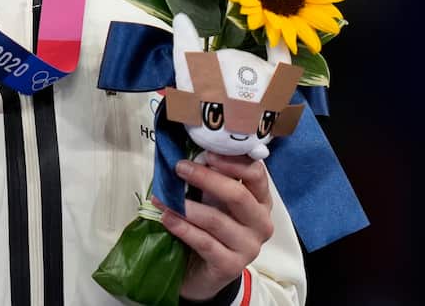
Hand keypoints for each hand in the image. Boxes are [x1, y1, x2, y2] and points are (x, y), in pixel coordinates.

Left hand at [157, 152, 274, 301]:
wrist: (201, 272)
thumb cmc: (208, 228)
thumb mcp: (211, 200)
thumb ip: (209, 180)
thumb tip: (189, 154)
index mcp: (260, 201)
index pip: (256, 174)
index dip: (233, 162)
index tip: (207, 153)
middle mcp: (261, 223)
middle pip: (238, 195)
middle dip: (206, 178)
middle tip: (180, 168)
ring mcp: (249, 247)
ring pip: (217, 220)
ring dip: (186, 206)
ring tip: (163, 197)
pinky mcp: (231, 266)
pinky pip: (205, 243)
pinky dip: (182, 228)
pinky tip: (167, 218)